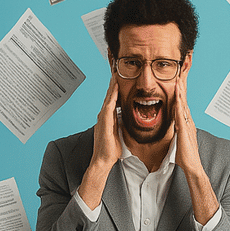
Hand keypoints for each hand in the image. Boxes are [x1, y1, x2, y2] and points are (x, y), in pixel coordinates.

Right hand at [79, 71, 120, 207]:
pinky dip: (112, 95)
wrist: (103, 159)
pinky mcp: (104, 121)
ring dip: (112, 86)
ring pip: (109, 97)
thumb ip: (121, 124)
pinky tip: (116, 88)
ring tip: (116, 74)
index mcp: (109, 118)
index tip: (120, 79)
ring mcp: (103, 117)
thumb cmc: (112, 149)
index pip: (113, 100)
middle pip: (110, 96)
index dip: (116, 89)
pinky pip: (109, 105)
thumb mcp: (119, 133)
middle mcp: (105, 115)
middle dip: (113, 84)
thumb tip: (126, 119)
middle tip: (116, 71)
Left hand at [173, 70, 201, 175]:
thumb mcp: (179, 139)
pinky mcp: (184, 127)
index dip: (181, 88)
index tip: (179, 76)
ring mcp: (186, 122)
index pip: (182, 101)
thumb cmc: (184, 155)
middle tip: (184, 67)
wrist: (191, 165)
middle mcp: (187, 119)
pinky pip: (180, 110)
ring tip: (179, 73)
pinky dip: (179, 99)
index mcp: (185, 121)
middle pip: (184, 97)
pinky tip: (177, 90)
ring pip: (183, 101)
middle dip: (184, 82)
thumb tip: (175, 126)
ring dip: (181, 87)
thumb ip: (178, 130)